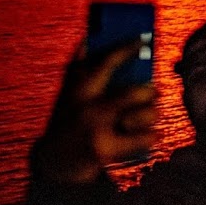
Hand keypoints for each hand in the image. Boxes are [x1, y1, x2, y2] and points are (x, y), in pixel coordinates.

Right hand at [32, 41, 158, 183]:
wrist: (52, 166)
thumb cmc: (65, 125)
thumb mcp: (67, 96)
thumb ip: (78, 70)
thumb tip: (87, 40)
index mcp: (79, 91)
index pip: (106, 63)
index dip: (126, 48)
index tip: (143, 38)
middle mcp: (89, 108)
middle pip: (133, 93)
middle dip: (149, 92)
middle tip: (153, 92)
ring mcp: (97, 130)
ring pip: (142, 116)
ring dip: (150, 116)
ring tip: (149, 117)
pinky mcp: (105, 150)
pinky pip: (143, 139)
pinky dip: (150, 137)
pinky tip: (148, 136)